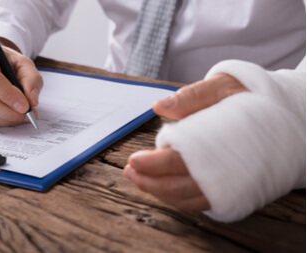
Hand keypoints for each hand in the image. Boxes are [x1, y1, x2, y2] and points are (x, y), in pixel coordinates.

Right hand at [0, 40, 42, 125]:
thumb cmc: (4, 62)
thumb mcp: (22, 63)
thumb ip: (31, 79)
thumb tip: (32, 101)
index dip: (8, 95)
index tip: (25, 106)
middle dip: (8, 112)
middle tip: (26, 116)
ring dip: (4, 119)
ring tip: (20, 117)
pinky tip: (7, 116)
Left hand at [124, 74, 248, 210]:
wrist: (290, 116)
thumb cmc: (254, 98)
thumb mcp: (225, 85)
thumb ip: (194, 96)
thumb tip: (159, 106)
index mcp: (219, 144)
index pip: (178, 161)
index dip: (152, 164)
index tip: (133, 161)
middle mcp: (225, 171)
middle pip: (178, 187)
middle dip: (150, 182)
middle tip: (130, 173)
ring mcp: (230, 185)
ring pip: (188, 199)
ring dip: (160, 192)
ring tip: (139, 180)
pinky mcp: (233, 191)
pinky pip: (201, 201)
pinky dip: (178, 197)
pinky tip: (163, 186)